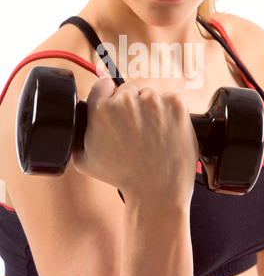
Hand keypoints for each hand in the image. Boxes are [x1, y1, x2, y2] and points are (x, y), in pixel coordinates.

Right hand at [73, 76, 198, 205]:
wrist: (157, 191)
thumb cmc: (122, 178)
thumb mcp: (85, 160)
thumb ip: (78, 135)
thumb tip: (76, 122)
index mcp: (101, 109)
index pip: (103, 84)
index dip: (109, 95)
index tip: (116, 105)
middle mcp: (126, 101)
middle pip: (128, 91)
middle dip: (131, 106)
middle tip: (136, 130)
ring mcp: (153, 101)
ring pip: (150, 96)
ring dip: (151, 110)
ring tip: (152, 135)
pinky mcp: (175, 105)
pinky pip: (170, 99)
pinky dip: (169, 112)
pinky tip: (165, 132)